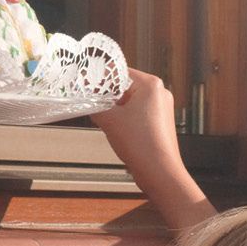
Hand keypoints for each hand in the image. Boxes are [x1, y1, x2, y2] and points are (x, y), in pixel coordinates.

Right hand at [92, 69, 214, 230]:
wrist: (160, 172)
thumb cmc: (139, 143)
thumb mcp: (109, 119)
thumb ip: (94, 104)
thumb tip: (84, 97)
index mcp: (151, 84)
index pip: (119, 72)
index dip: (100, 80)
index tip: (85, 87)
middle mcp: (160, 93)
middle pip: (125, 87)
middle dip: (108, 97)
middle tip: (93, 106)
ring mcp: (162, 108)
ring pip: (130, 101)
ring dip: (116, 110)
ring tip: (106, 121)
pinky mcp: (160, 123)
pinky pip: (138, 113)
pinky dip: (125, 119)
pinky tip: (117, 130)